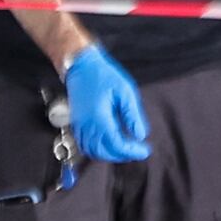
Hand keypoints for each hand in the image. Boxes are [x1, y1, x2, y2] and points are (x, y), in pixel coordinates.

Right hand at [61, 49, 151, 165]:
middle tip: (136, 150)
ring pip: (93, 152)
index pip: (117, 145)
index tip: (145, 150)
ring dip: (109, 154)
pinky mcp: (76, 124)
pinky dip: (97, 150)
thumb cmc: (102, 75)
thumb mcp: (125, 92)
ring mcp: (79, 126)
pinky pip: (84, 145)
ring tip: (124, 148)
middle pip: (104, 153)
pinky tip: (108, 143)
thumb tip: (140, 135)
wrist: (81, 65)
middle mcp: (86, 126)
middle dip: (122, 155)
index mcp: (99, 119)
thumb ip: (132, 116)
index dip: (132, 151)